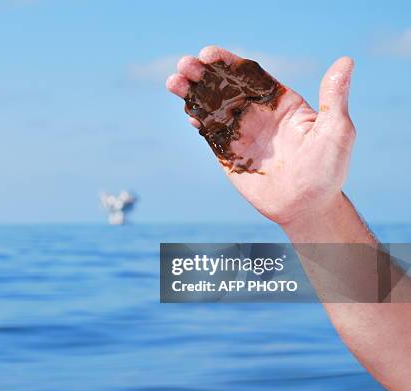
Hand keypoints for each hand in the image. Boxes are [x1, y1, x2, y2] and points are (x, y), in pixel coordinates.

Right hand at [166, 46, 355, 225]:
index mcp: (280, 102)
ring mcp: (240, 132)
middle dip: (204, 73)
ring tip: (173, 81)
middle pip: (225, 86)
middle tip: (185, 64)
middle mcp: (257, 113)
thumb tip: (346, 62)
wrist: (304, 207)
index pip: (251, 75)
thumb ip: (334, 98)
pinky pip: (209, 131)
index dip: (229, 62)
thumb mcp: (336, 132)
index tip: (209, 53)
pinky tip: (187, 110)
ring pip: (212, 106)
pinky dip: (197, 119)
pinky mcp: (227, 152)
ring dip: (192, 92)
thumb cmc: (326, 171)